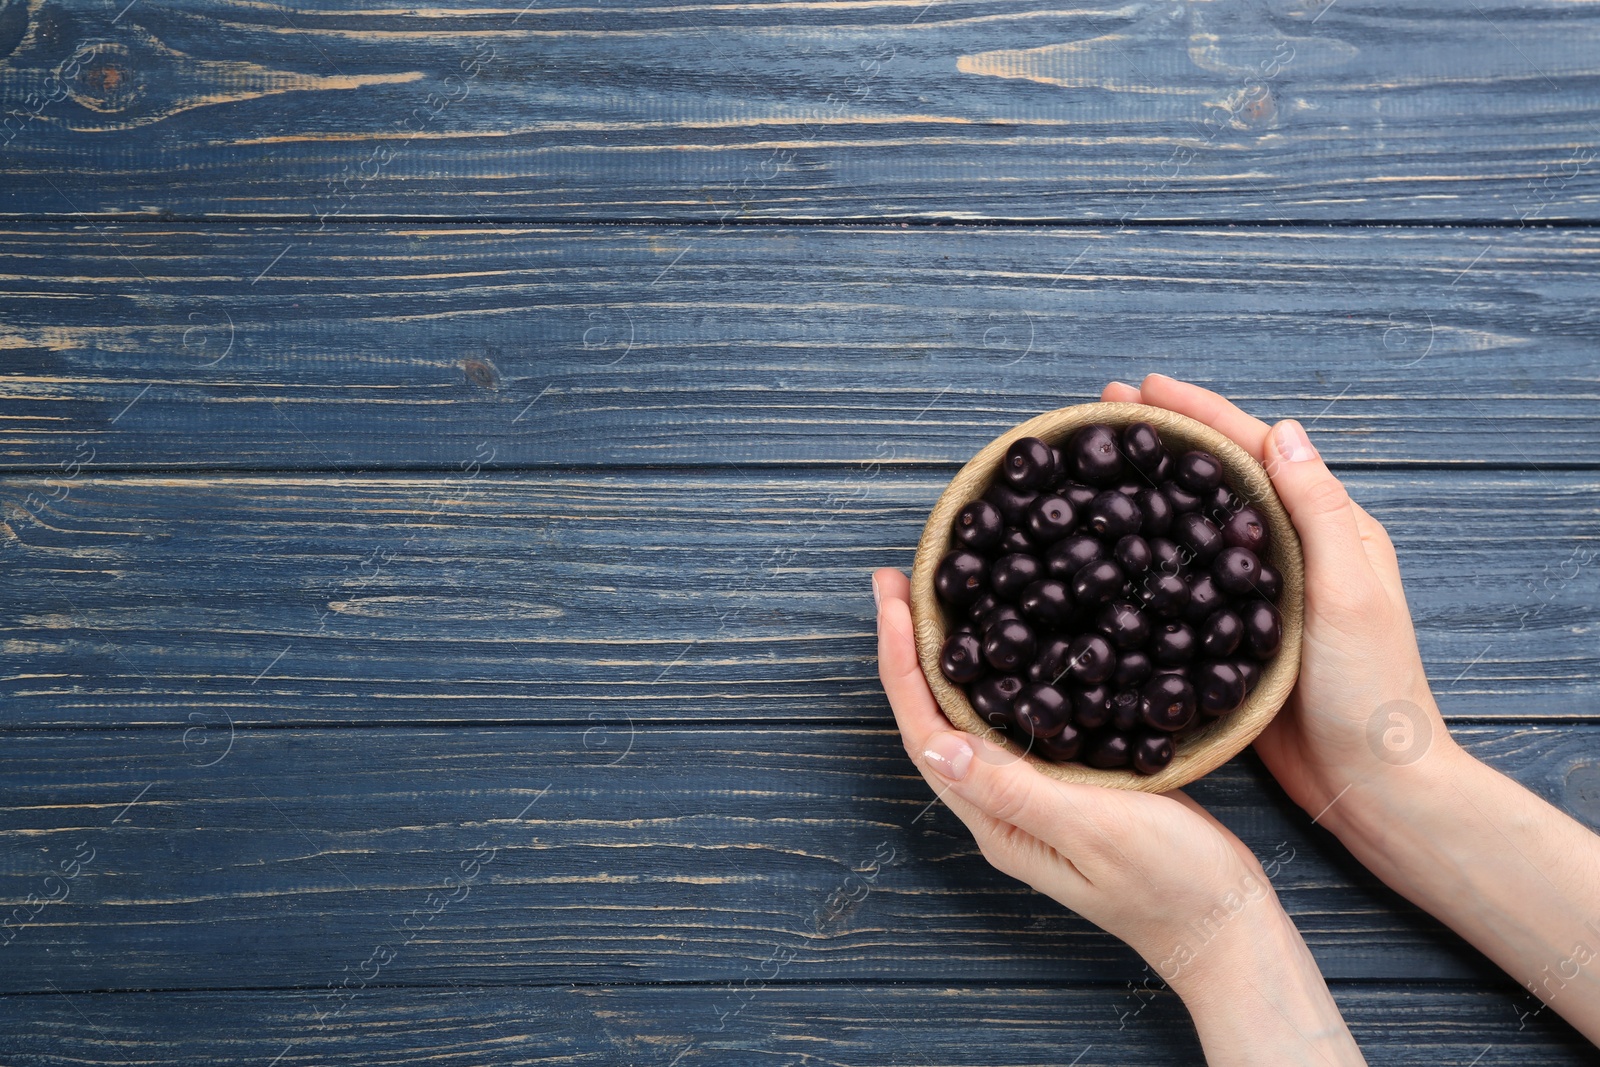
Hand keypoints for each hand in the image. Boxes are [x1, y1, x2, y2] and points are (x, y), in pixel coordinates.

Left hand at [873, 566, 1278, 977]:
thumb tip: (937, 746)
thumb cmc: (1167, 883)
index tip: (893, 600)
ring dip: (949, 658)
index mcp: (994, 822)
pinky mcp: (1071, 783)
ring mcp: (1034, 796)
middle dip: (912, 649)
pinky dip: (1002, 674)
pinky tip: (1012, 641)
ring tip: (936, 599)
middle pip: (935, 718)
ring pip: (972, 716)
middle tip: (898, 582)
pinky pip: (1018, 719)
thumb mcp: (1090, 830)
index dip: (902, 664)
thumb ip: (1014, 791)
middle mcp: (1001, 808)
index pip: (925, 733)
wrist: (1225, 923)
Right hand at [1100, 375, 1461, 827]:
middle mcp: (1295, 550)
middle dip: (1166, 438)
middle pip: (1222, 476)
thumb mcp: (1350, 591)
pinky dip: (1152, 549)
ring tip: (1099, 463)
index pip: (1257, 449)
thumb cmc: (1373, 690)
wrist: (1370, 783)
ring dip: (1153, 487)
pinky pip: (1189, 576)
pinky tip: (1113, 548)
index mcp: (1330, 527)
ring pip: (1199, 522)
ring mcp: (1264, 592)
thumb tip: (1283, 430)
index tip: (1145, 388)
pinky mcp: (1237, 634)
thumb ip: (1318, 511)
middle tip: (1106, 413)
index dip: (1201, 413)